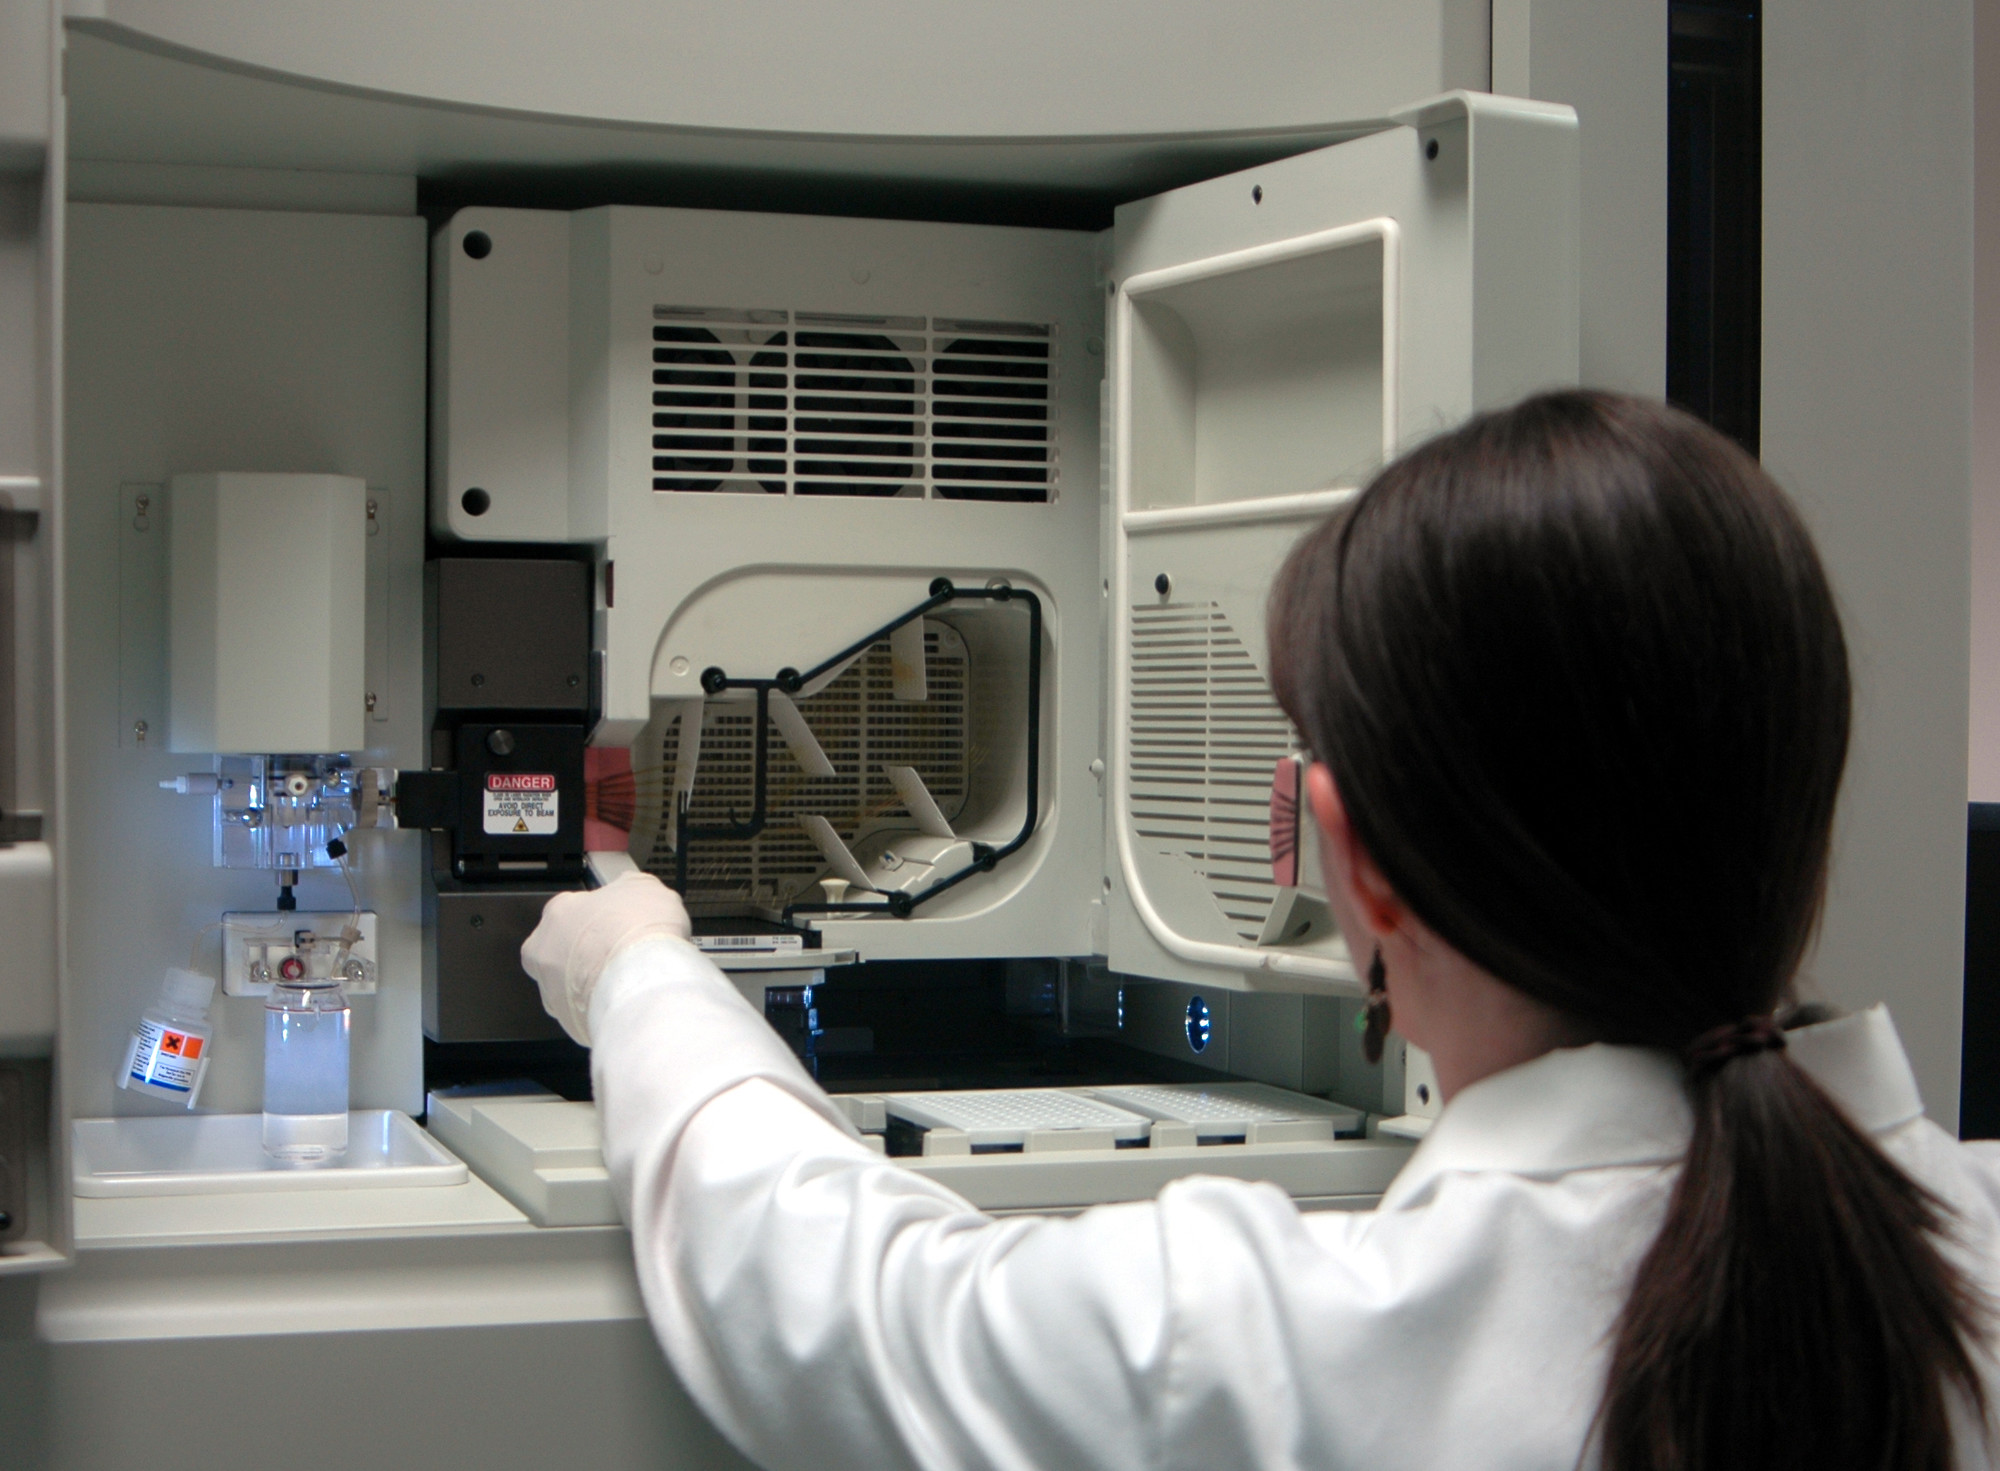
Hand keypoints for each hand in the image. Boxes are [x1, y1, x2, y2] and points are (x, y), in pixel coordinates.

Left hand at [521, 871, 692, 1044]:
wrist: (642, 980)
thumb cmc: (637, 933)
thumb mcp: (646, 887)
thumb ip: (630, 888)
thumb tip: (633, 890)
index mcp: (558, 912)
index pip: (573, 912)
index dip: (601, 918)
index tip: (619, 923)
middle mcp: (544, 951)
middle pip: (565, 950)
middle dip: (590, 954)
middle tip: (621, 954)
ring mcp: (552, 989)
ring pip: (572, 985)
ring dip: (595, 984)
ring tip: (627, 981)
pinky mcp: (567, 1022)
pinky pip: (585, 1013)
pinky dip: (603, 1008)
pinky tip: (626, 1001)